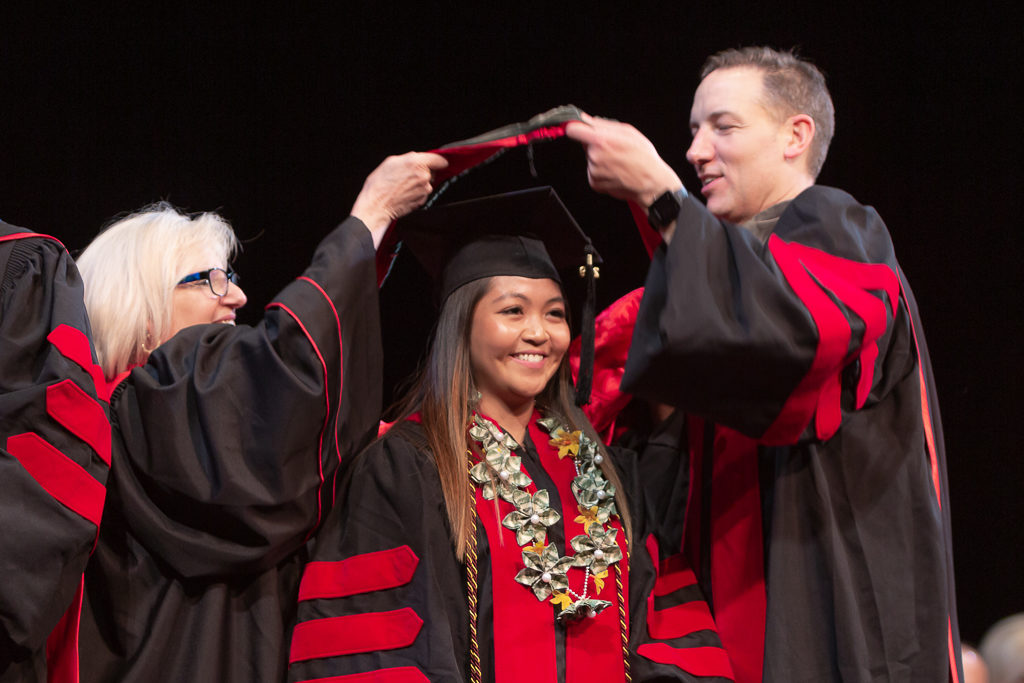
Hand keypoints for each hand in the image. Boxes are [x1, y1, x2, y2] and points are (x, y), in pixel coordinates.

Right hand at [351, 152, 448, 244]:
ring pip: (427, 183)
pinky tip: (404, 193)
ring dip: (419, 183)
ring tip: (403, 185)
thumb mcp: (390, 162)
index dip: (438, 161)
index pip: (438, 159)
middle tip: (408, 175)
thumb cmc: (379, 185)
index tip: (438, 162)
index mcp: (415, 162)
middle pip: (432, 171)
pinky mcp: (423, 200)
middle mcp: (423, 176)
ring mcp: (424, 189)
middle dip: (423, 171)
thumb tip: (416, 158)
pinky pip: (423, 193)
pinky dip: (416, 193)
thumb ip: (408, 158)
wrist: (376, 205)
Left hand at [565, 113, 681, 206]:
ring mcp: (593, 171)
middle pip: (584, 145)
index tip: (580, 128)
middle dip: (595, 144)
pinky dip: (602, 171)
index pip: (573, 130)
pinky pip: (593, 172)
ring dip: (600, 159)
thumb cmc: (643, 157)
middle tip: (614, 148)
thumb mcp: (628, 132)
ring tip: (618, 162)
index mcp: (601, 140)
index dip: (576, 128)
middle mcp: (594, 156)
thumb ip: (603, 124)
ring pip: (590, 159)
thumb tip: (586, 119)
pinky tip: (615, 171)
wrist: (651, 182)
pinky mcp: (594, 183)